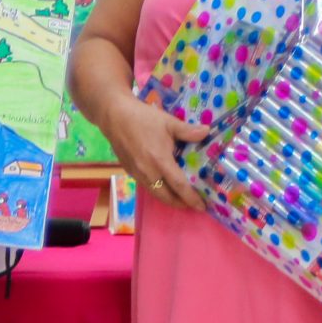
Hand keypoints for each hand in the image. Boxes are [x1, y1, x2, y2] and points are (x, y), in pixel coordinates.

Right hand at [100, 91, 210, 210]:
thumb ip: (188, 131)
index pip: (179, 186)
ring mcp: (137, 173)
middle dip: (180, 204)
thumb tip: (207, 132)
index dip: (191, 198)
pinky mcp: (129, 171)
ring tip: (179, 198)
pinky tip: (163, 185)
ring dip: (168, 199)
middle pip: (166, 197)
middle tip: (192, 204)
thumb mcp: (168, 122)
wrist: (114, 115)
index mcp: (160, 160)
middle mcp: (148, 172)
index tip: (202, 206)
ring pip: (154, 193)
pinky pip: (146, 186)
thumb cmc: (142, 117)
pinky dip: (157, 190)